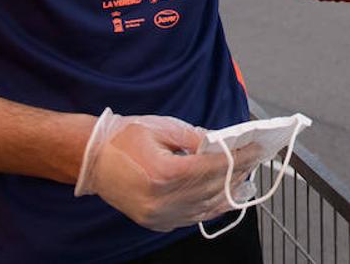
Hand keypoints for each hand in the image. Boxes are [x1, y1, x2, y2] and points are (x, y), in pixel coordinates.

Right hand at [74, 108, 261, 231]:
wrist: (92, 159)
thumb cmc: (123, 138)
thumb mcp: (162, 127)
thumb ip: (194, 137)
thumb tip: (220, 144)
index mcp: (165, 173)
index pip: (214, 167)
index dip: (239, 157)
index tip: (256, 148)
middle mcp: (163, 200)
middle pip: (214, 188)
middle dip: (238, 172)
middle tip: (255, 158)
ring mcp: (160, 215)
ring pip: (207, 207)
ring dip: (229, 191)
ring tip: (245, 176)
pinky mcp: (157, 222)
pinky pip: (193, 218)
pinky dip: (212, 207)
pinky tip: (224, 196)